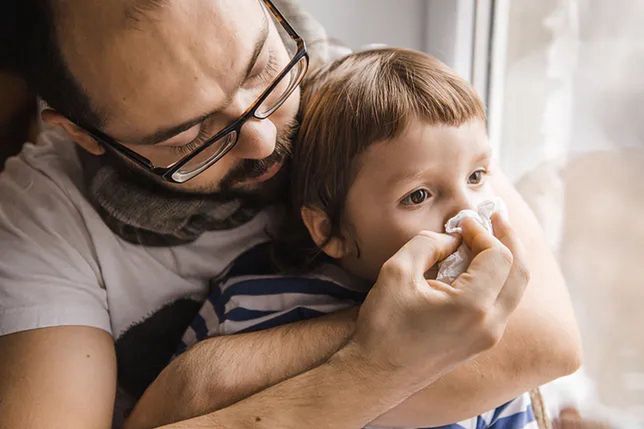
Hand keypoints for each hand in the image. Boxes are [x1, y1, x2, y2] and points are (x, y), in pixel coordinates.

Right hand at [351, 213, 528, 378]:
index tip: (461, 224)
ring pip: (515, 289)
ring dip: (506, 260)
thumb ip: (427, 244)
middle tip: (496, 218)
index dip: (483, 232)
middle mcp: (489, 324)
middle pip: (520, 272)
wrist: (377, 374)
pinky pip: (503, 304)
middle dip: (510, 240)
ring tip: (488, 238)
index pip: (499, 256)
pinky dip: (498, 279)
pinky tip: (478, 266)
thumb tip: (451, 240)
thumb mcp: (397, 272)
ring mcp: (488, 337)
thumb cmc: (384, 326)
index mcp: (472, 306)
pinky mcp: (481, 342)